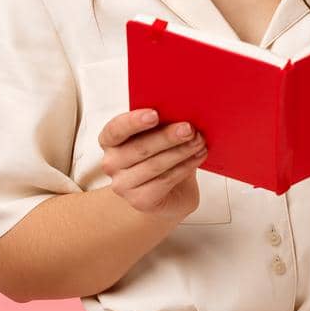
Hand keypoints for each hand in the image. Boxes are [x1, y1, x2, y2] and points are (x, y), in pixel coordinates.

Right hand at [99, 108, 207, 222]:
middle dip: (167, 137)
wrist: (166, 195)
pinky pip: (165, 180)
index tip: (155, 114)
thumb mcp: (158, 137)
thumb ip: (162, 124)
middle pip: (140, 148)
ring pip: (155, 165)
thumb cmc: (161, 157)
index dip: (134, 121)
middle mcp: (111, 163)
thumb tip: (182, 110)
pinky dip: (185, 166)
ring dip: (181, 151)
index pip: (116, 129)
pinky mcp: (140, 201)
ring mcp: (123, 185)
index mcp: (109, 141)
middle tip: (189, 128)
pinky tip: (198, 156)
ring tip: (200, 141)